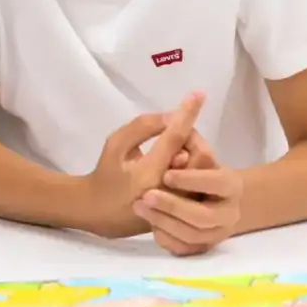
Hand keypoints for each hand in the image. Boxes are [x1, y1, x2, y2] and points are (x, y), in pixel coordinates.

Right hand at [82, 92, 204, 237]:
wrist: (101, 212)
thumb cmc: (106, 174)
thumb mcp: (115, 145)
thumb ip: (142, 127)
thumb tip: (172, 116)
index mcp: (149, 172)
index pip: (175, 137)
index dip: (187, 113)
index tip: (199, 95)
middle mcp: (170, 189)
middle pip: (200, 153)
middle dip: (193, 136)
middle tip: (179, 132)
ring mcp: (180, 203)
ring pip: (205, 168)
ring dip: (195, 151)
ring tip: (176, 151)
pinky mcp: (185, 211)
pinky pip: (201, 183)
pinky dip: (194, 166)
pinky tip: (177, 166)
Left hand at [137, 131, 242, 255]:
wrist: (203, 200)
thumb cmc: (194, 170)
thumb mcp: (190, 153)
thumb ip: (182, 144)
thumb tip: (173, 138)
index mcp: (230, 185)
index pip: (217, 183)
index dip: (192, 179)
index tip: (166, 175)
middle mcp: (228, 212)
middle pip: (203, 217)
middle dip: (173, 206)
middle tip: (146, 196)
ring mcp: (216, 233)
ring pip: (192, 237)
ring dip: (164, 222)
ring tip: (140, 207)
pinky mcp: (201, 247)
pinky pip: (185, 250)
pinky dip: (168, 240)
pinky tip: (152, 228)